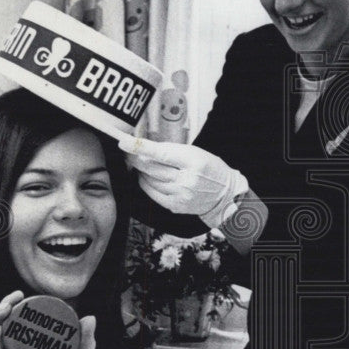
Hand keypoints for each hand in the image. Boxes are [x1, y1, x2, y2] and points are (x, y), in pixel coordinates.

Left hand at [117, 134, 247, 224]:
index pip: (162, 153)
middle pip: (151, 168)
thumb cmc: (210, 169)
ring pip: (149, 181)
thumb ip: (172, 151)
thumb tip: (147, 149)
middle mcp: (186, 180)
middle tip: (127, 152)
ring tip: (142, 165)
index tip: (124, 142)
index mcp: (193, 162)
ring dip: (142, 172)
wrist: (224, 195)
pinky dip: (146, 184)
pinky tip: (147, 178)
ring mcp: (180, 195)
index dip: (141, 148)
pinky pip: (152, 194)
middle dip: (136, 159)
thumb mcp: (196, 153)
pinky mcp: (176, 206)